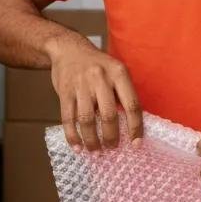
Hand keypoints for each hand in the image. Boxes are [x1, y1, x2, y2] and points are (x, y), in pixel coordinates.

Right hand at [47, 34, 143, 150]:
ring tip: (96, 151)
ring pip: (87, 120)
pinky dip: (73, 136)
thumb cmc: (97, 65)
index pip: (132, 105)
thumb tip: (131, 126)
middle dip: (111, 137)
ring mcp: (81, 85)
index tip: (136, 144)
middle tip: (112, 148)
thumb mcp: (116, 71)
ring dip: (92, 140)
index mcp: (119, 73)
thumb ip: (123, 94)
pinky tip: (78, 147)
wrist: (68, 49)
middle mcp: (100, 78)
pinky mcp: (64, 91)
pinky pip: (68, 119)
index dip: (135, 127)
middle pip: (109, 115)